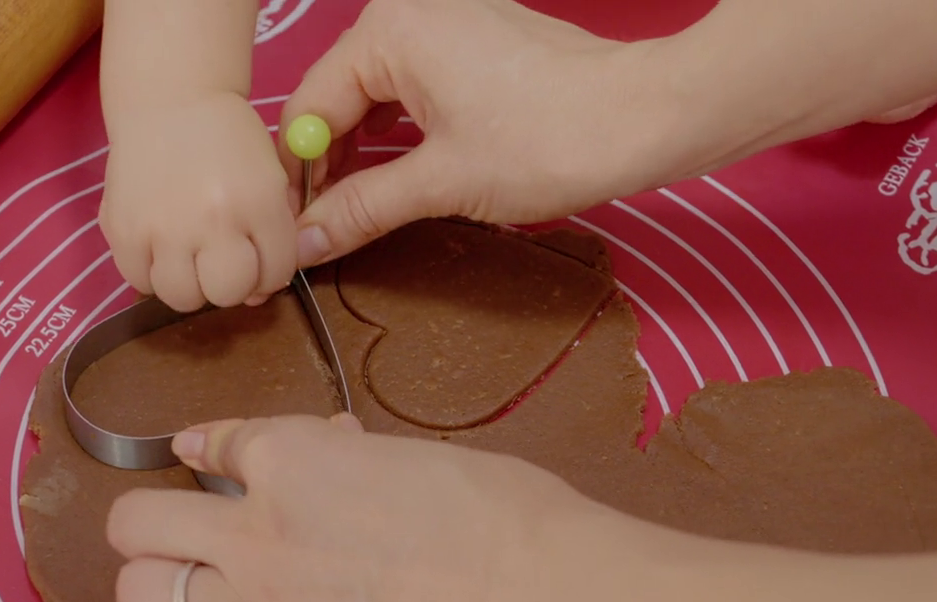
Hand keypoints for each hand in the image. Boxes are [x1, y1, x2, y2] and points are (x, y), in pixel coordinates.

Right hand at [99, 92, 296, 311]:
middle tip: (222, 260)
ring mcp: (164, 227)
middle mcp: (213, 220)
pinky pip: (140, 282)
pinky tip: (161, 250)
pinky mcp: (123, 229)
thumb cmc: (229, 143)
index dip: (269, 274)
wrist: (172, 101)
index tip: (257, 258)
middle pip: (227, 293)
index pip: (275, 275)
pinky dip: (152, 274)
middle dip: (231, 283)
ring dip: (190, 285)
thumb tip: (258, 295)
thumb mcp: (271, 179)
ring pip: (182, 297)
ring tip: (189, 258)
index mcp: (259, 203)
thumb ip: (275, 236)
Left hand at [105, 413, 593, 601]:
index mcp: (288, 455)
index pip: (212, 445)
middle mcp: (253, 528)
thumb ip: (348, 454)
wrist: (528, 587)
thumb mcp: (412, 450)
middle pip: (134, 522)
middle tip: (183, 540)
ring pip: (142, 595)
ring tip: (193, 600)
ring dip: (160, 593)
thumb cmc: (497, 510)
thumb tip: (331, 447)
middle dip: (150, 527)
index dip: (212, 457)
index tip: (213, 466)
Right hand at [276, 0, 656, 265]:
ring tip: (363, 213)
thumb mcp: (441, 183)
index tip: (292, 231)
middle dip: (334, 165)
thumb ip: (361, 209)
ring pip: (379, 95)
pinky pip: (416, 86)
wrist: (643, 118)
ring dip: (370, 153)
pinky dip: (406, 132)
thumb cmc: (551, 140)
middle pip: (341, 98)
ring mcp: (447, 19)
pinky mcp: (477, 38)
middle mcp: (409, 10)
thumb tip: (304, 243)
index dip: (300, 177)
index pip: (312, 108)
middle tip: (323, 232)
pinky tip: (405, 176)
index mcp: (389, 31)